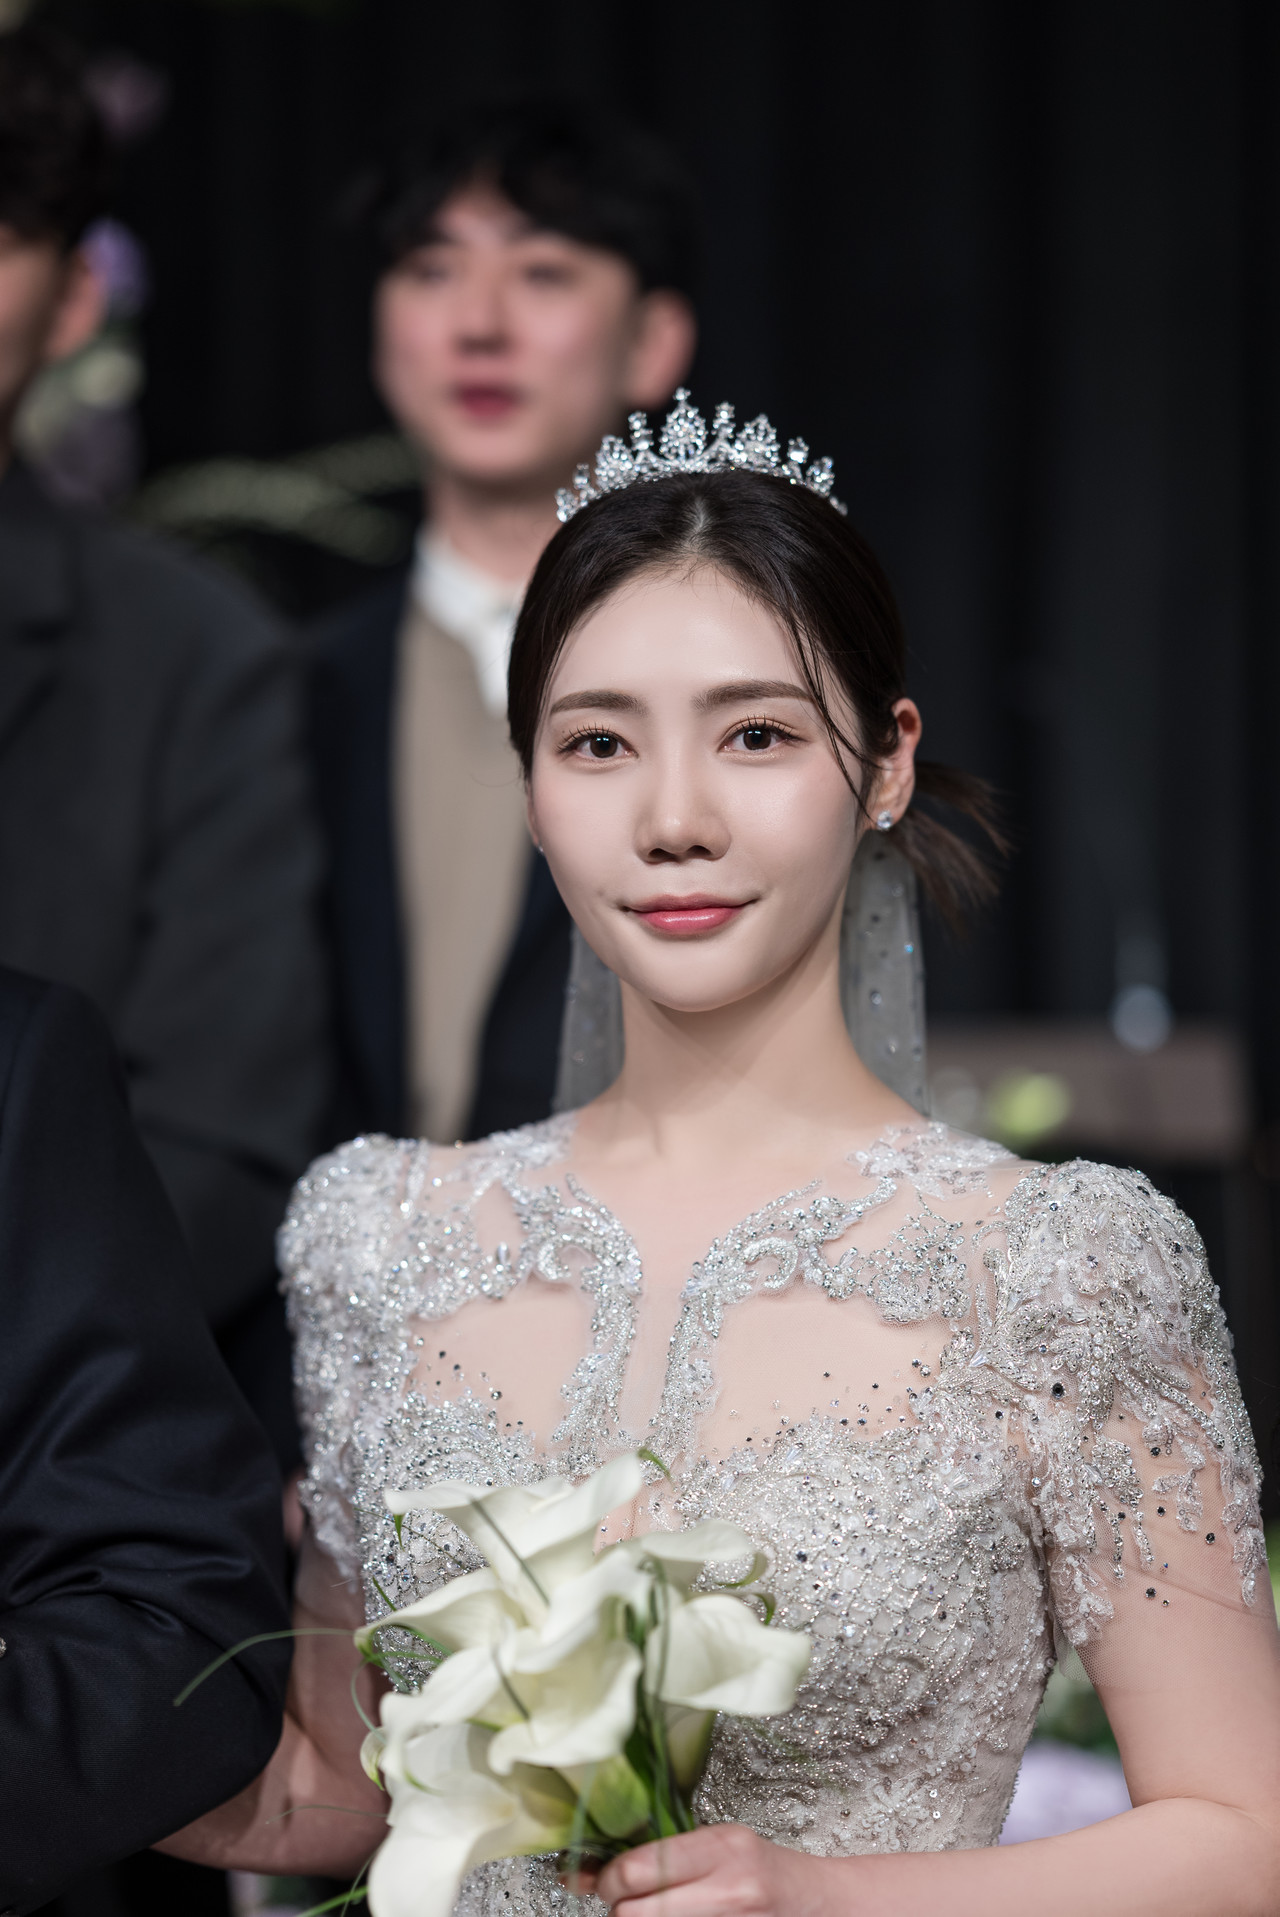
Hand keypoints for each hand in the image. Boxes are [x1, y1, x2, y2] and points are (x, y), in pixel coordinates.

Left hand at [593, 1825, 831, 1916]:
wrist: (819, 1904)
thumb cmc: (763, 1869)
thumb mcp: (719, 1843)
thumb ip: (663, 1853)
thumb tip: (591, 1869)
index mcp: (721, 1848)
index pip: (636, 1870)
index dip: (607, 1879)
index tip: (603, 1878)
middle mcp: (728, 1889)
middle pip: (633, 1914)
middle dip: (617, 1909)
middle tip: (620, 1902)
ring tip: (647, 1912)